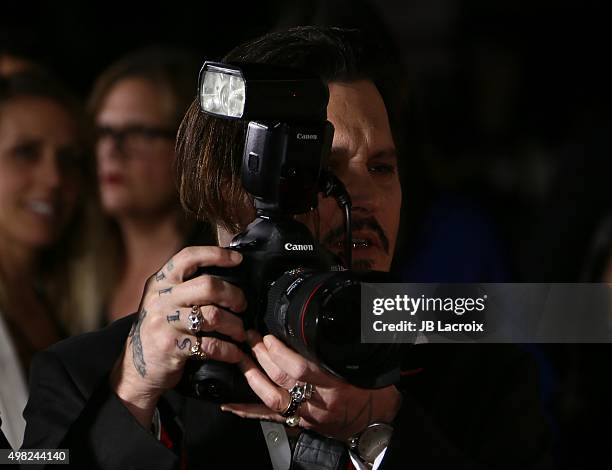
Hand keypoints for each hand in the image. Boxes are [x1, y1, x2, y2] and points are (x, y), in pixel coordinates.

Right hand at [110, 246, 247, 426]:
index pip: (188, 257)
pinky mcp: (172, 347)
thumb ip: (186, 287)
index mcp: (161, 282)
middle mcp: (161, 299)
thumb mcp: (164, 302)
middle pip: (208, 286)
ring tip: (241, 333)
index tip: (237, 259)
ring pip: (213, 316)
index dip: (215, 254)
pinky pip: (210, 345)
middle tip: (242, 306)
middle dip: (234, 295)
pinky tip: (235, 353)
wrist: (136, 370)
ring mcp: (165, 323)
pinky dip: (229, 350)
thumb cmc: (160, 331)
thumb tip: (225, 273)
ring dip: (235, 325)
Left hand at [221, 331, 400, 440]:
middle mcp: (317, 400)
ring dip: (252, 375)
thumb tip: (325, 319)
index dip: (281, 352)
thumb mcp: (361, 363)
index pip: (302, 368)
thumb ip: (339, 346)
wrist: (374, 421)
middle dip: (262, 356)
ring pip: (272, 397)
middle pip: (283, 379)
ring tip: (239, 357)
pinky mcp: (298, 422)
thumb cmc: (370, 388)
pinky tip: (229, 404)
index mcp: (335, 383)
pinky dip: (247, 411)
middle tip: (249, 336)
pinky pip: (269, 418)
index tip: (269, 335)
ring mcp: (306, 413)